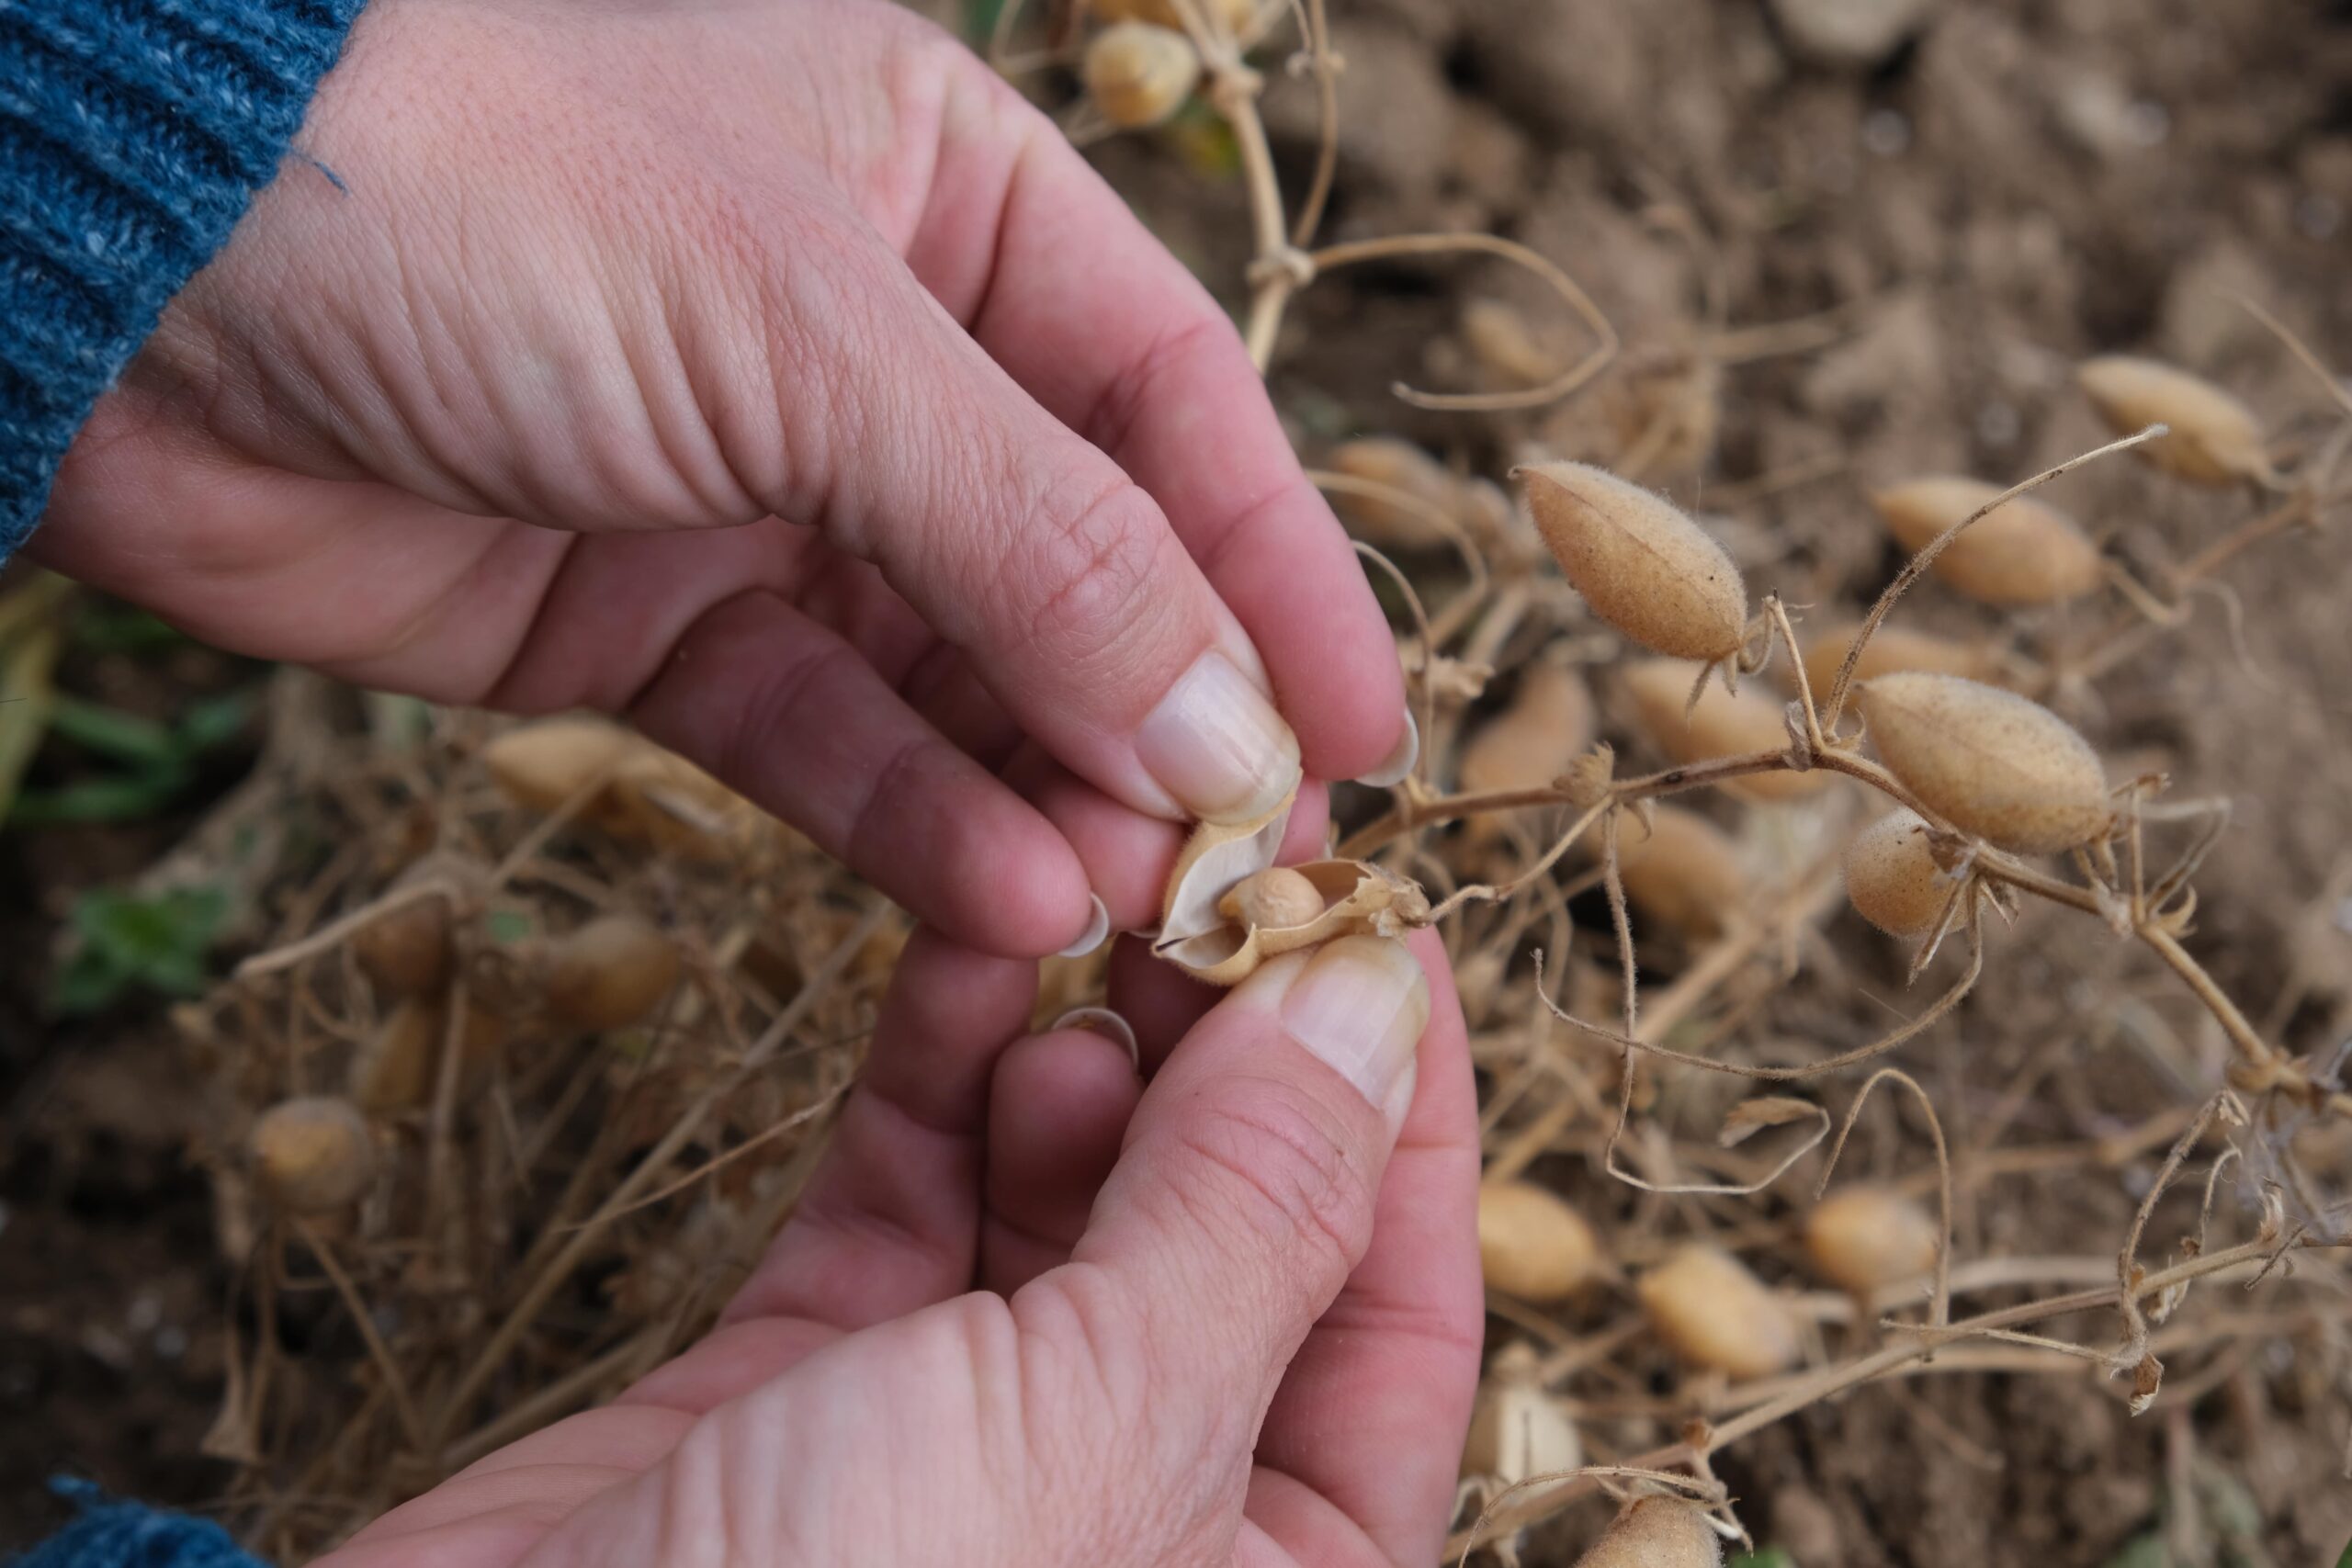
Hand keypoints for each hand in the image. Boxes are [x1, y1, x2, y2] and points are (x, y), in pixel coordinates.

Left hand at [34, 0, 1408, 957]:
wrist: (125, 283)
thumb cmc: (476, 192)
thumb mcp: (806, 333)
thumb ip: (1036, 537)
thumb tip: (1231, 726)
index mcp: (944, 194)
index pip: (1172, 401)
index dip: (1278, 569)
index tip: (1364, 736)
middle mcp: (874, 346)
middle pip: (1082, 556)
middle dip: (1166, 715)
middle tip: (1250, 872)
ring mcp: (762, 495)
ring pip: (960, 674)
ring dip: (1046, 793)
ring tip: (1121, 910)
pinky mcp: (650, 627)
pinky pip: (822, 738)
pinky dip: (909, 820)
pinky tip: (998, 897)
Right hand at [315, 904, 1479, 1566]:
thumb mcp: (1105, 1426)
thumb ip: (1250, 1209)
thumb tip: (1371, 1001)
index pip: (1399, 1314)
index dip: (1400, 1106)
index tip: (1374, 912)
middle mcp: (1141, 1523)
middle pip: (1234, 1236)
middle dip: (1226, 1046)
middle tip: (1205, 860)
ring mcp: (969, 1453)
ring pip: (1065, 1199)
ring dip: (1081, 1039)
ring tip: (1085, 892)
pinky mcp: (806, 1389)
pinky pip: (910, 1198)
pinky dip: (943, 1074)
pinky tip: (973, 945)